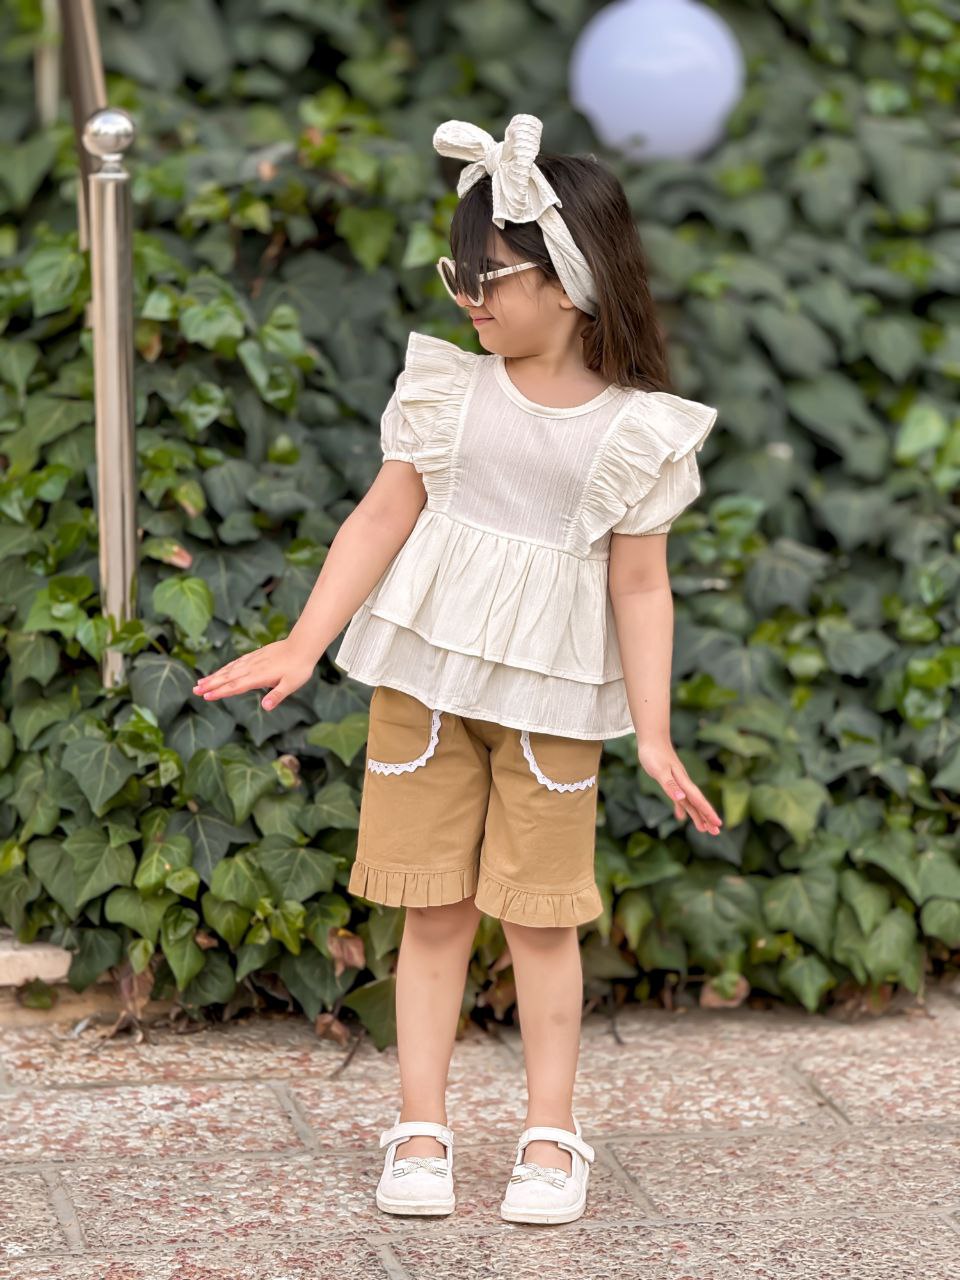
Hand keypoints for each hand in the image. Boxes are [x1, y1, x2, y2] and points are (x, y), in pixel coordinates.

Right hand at [192, 637, 316, 710]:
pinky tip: (220, 670)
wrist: (302, 645)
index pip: (235, 686)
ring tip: (200, 681)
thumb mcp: (291, 685)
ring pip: (229, 669)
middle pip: (227, 677)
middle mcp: (252, 668)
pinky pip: (236, 662)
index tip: (206, 696)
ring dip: (214, 675)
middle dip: (210, 684)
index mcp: (258, 677)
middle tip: (195, 690)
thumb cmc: (299, 667)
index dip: (220, 692)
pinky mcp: (255, 655)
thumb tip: (265, 707)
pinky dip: (225, 667)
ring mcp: (252, 660)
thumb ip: (277, 695)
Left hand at [636, 739, 722, 835]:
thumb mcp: (660, 771)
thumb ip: (670, 785)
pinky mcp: (671, 781)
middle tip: (716, 833)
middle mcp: (683, 784)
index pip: (698, 800)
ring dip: (697, 815)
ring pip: (690, 803)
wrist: (652, 739)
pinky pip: (679, 798)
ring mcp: (678, 783)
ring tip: (704, 829)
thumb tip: (682, 799)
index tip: (718, 824)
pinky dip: (681, 808)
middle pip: (697, 804)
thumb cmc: (654, 754)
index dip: (707, 813)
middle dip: (707, 818)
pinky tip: (681, 817)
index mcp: (683, 782)